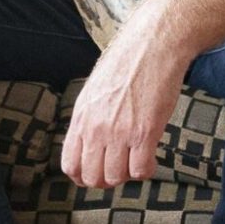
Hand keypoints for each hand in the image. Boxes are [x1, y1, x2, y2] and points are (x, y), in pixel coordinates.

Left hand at [61, 16, 186, 190]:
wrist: (154, 43)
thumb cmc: (128, 62)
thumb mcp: (95, 90)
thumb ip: (91, 117)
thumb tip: (91, 142)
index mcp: (81, 117)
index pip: (71, 165)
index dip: (84, 176)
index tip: (98, 173)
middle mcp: (96, 128)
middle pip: (93, 177)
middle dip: (107, 179)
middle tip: (121, 167)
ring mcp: (120, 132)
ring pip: (116, 178)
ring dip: (128, 174)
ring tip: (137, 158)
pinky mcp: (145, 132)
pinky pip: (141, 170)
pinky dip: (146, 170)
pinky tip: (151, 156)